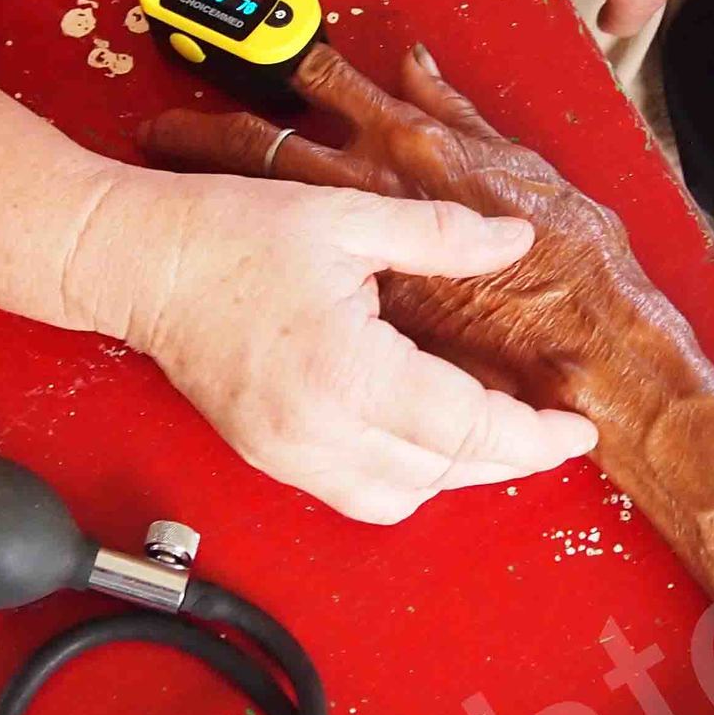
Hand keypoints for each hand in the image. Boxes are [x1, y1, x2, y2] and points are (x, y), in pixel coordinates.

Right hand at [141, 44, 700, 438]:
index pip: (466, 430)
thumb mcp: (347, 217)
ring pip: (402, 497)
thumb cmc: (230, 232)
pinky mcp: (270, 458)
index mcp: (346, 372)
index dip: (532, 436)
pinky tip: (423, 432)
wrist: (138, 261)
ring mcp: (289, 454)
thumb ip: (439, 235)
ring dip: (455, 471)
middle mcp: (318, 431)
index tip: (575, 427)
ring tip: (491, 427)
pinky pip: (357, 493)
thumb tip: (514, 241)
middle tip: (548, 426)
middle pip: (443, 472)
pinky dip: (405, 476)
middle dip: (507, 456)